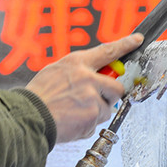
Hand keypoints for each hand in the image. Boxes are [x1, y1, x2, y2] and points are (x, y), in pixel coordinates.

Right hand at [25, 33, 141, 141]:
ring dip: (94, 113)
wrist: (29, 117)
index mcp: (77, 63)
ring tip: (73, 113)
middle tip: (97, 100)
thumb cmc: (38, 96)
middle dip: (111, 96)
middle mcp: (87, 78)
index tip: (136, 40)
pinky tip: (71, 122)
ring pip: (106, 109)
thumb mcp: (54, 72)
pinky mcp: (92, 116)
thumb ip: (76, 72)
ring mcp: (91, 97)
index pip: (107, 51)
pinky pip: (96, 123)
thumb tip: (93, 78)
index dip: (125, 44)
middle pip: (116, 87)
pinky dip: (86, 126)